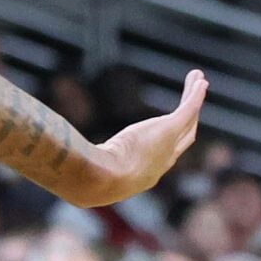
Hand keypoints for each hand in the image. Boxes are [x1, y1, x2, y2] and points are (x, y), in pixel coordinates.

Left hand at [81, 71, 202, 206]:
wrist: (103, 181)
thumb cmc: (90, 180)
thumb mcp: (89, 174)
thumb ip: (83, 166)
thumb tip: (61, 162)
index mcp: (146, 175)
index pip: (164, 155)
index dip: (170, 143)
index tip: (169, 129)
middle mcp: (164, 161)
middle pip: (184, 135)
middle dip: (190, 119)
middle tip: (194, 103)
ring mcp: (169, 144)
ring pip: (189, 118)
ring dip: (194, 98)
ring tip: (199, 80)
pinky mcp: (169, 128)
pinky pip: (188, 108)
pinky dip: (195, 95)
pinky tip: (199, 80)